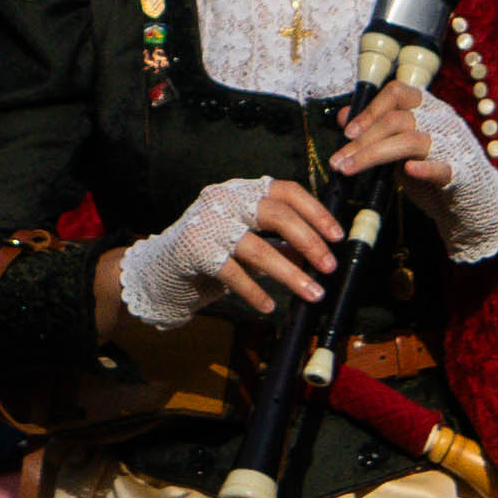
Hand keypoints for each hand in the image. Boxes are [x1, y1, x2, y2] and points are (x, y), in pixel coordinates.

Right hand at [112, 176, 343, 329]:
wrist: (160, 271)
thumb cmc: (210, 254)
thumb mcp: (250, 245)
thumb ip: (281, 245)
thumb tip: (319, 254)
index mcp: (242, 191)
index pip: (285, 190)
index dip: (315, 211)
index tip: (337, 235)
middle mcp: (224, 199)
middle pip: (275, 213)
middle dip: (308, 241)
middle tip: (329, 266)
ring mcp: (207, 223)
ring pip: (257, 247)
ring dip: (289, 273)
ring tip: (311, 293)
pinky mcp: (193, 250)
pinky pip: (232, 273)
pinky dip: (254, 291)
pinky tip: (268, 306)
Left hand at [329, 82, 497, 264]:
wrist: (472, 200)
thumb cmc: (432, 167)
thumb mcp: (400, 145)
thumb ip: (376, 129)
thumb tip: (342, 116)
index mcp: (426, 108)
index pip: (397, 92)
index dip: (370, 109)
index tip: (347, 132)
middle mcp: (440, 119)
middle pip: (397, 119)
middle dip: (362, 140)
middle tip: (338, 161)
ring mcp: (452, 144)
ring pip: (411, 140)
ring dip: (374, 155)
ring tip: (349, 169)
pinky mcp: (462, 171)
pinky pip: (442, 166)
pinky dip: (425, 167)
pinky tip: (409, 170)